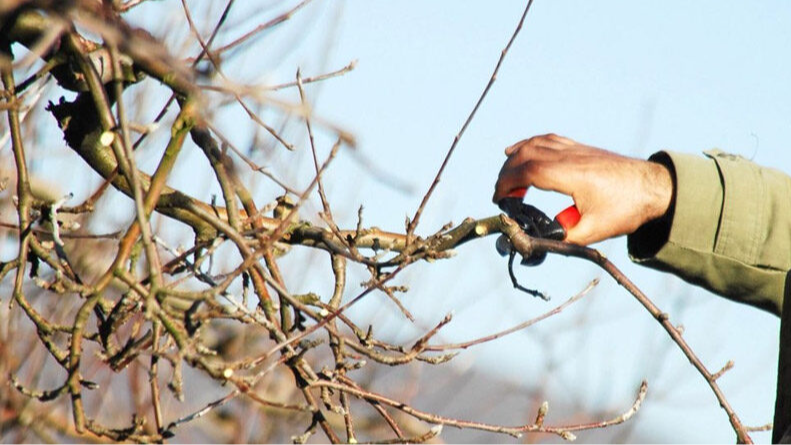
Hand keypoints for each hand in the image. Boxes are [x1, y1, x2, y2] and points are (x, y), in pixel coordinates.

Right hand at [493, 134, 673, 244]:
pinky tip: (519, 150)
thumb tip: (538, 242)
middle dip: (506, 174)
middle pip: (525, 154)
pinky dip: (528, 145)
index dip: (507, 183)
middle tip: (502, 196)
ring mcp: (574, 149)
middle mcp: (570, 157)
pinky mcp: (579, 148)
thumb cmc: (627, 208)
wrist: (655, 187)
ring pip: (534, 144)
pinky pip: (546, 140)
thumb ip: (563, 236)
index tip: (500, 200)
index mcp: (571, 174)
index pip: (527, 170)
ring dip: (514, 159)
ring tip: (507, 180)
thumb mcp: (594, 230)